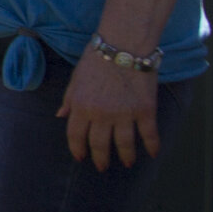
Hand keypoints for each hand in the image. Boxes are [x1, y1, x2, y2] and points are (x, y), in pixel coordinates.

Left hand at [59, 53, 160, 169]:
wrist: (123, 45)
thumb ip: (69, 99)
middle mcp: (101, 114)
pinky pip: (149, 135)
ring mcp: (124, 114)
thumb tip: (61, 116)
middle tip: (102, 166)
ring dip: (125, 156)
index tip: (81, 157)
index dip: (77, 148)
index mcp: (81, 105)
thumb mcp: (76, 78)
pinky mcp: (145, 110)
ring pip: (124, 145)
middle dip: (100, 158)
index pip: (75, 135)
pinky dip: (151, 146)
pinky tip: (152, 153)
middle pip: (99, 144)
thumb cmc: (96, 58)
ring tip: (126, 163)